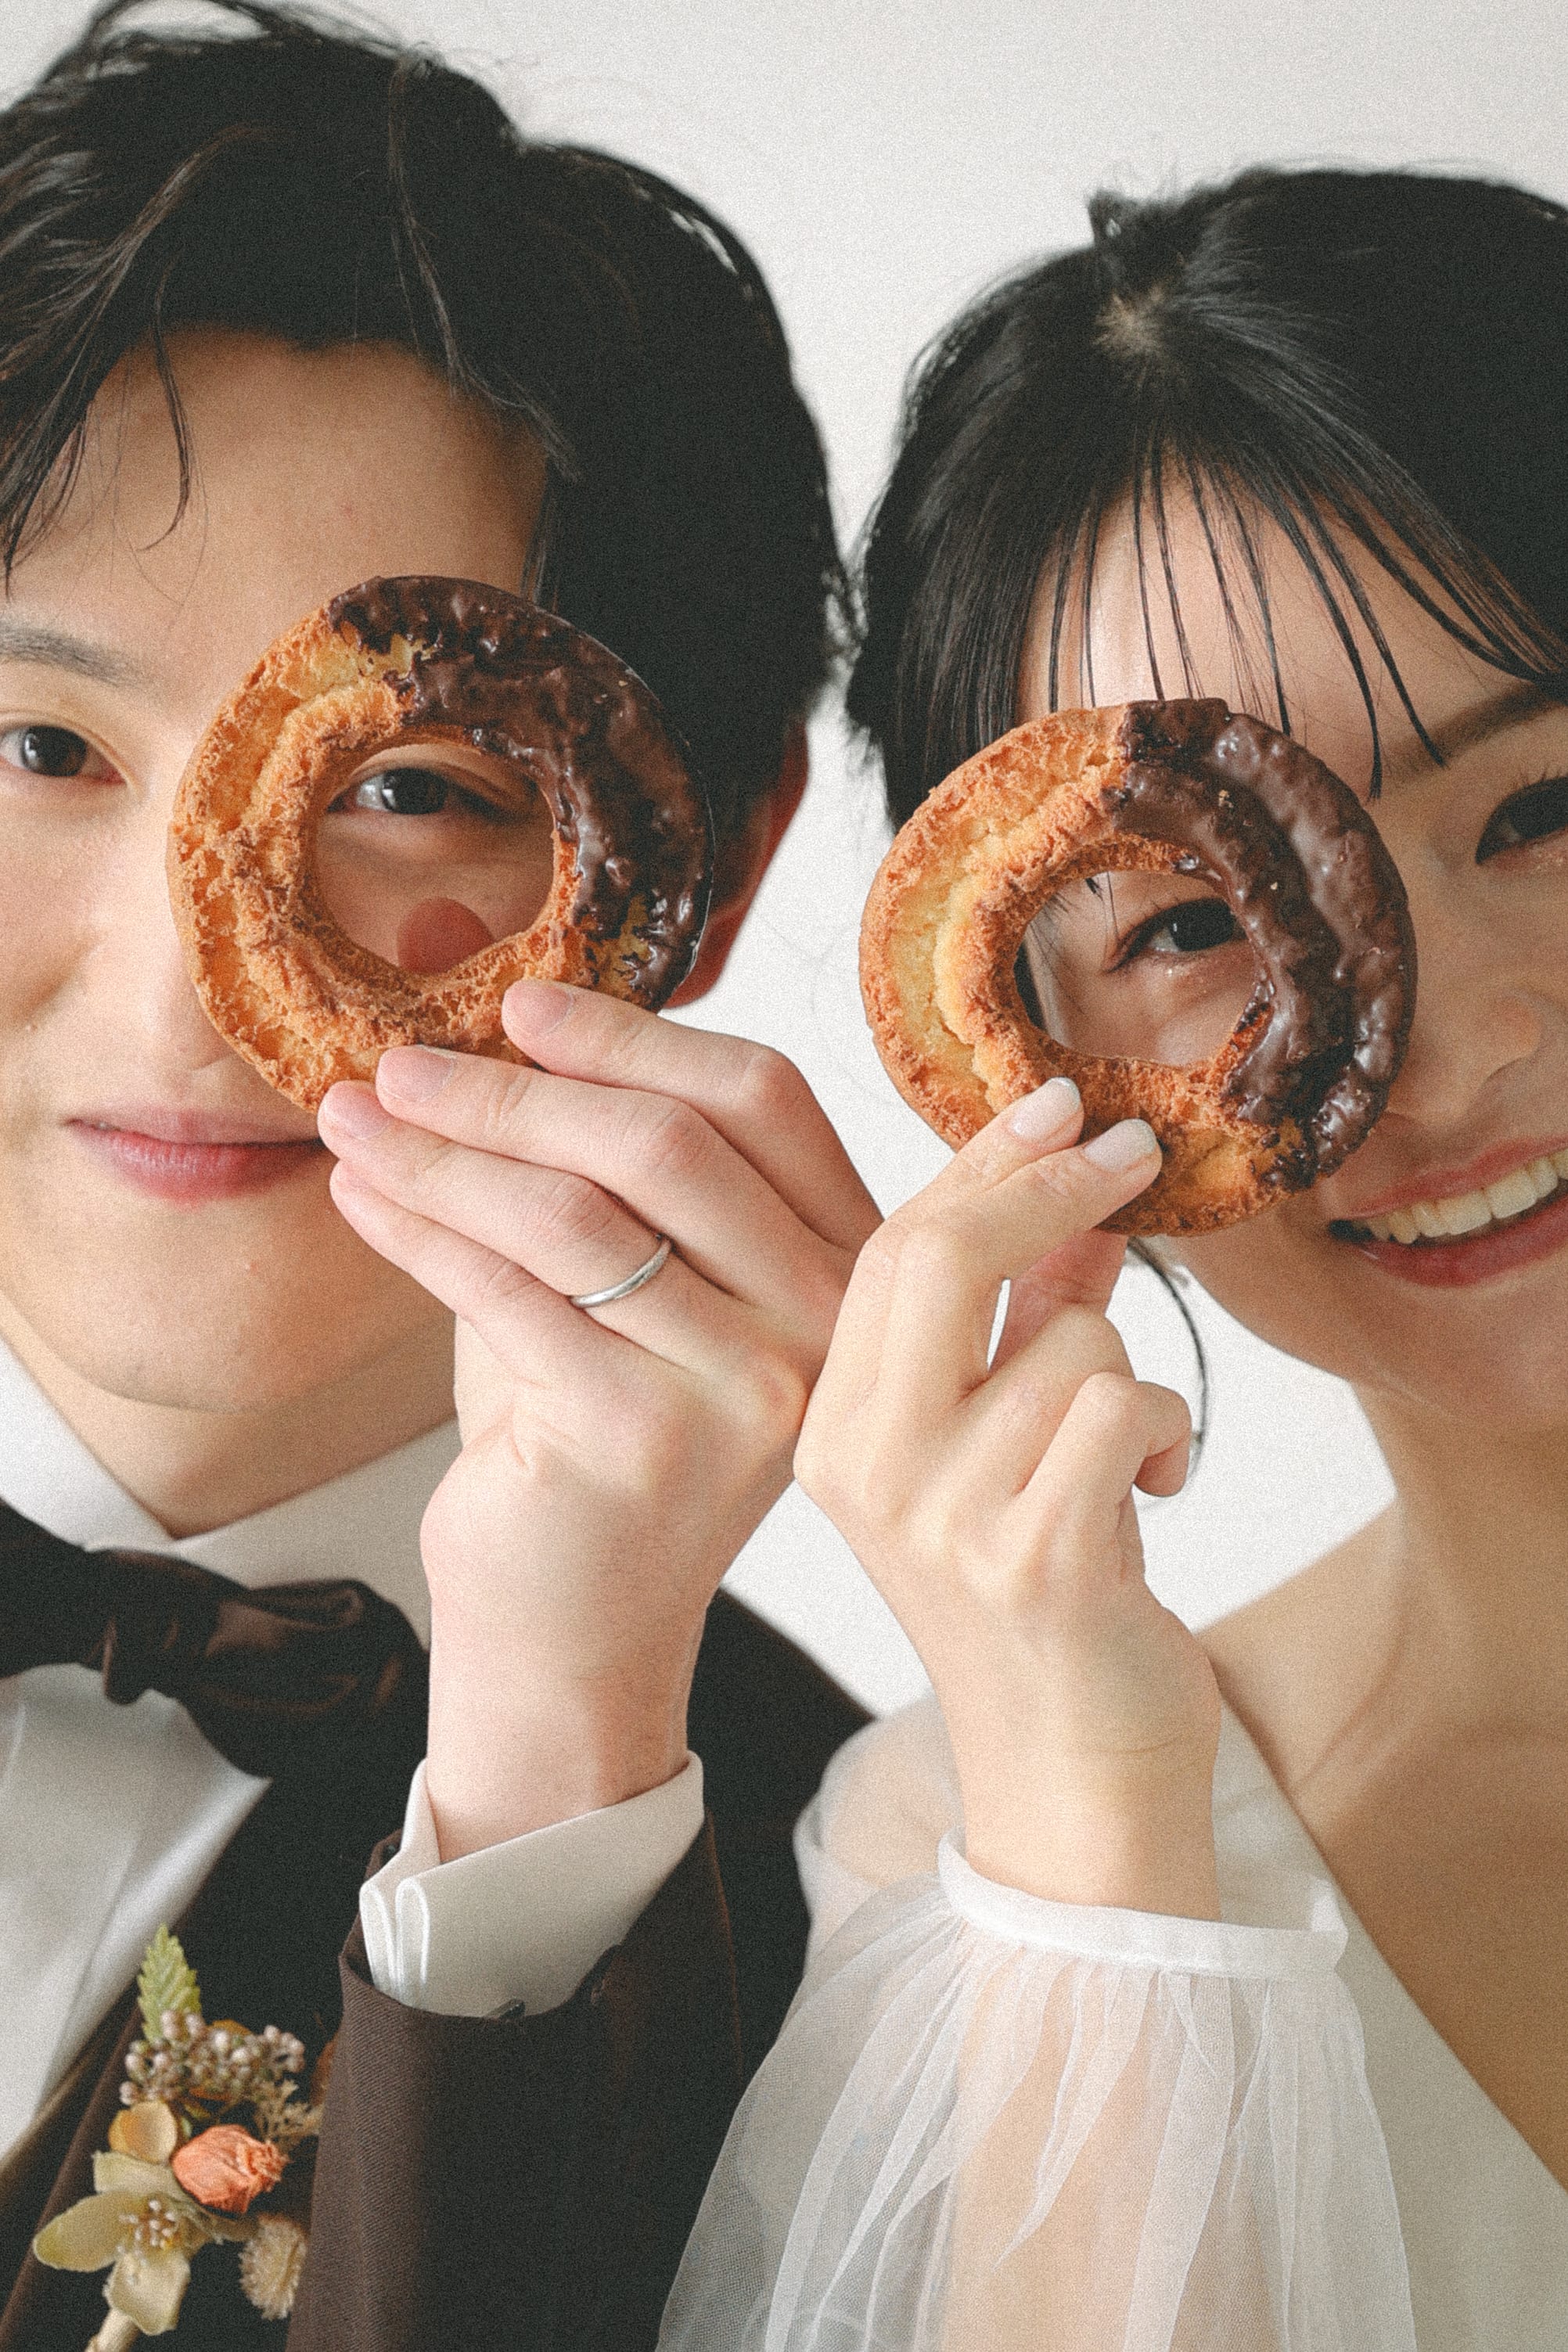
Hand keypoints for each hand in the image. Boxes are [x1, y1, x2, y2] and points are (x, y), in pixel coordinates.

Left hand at [317, 979, 877, 1857]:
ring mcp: (748, 1385)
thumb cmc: (590, 1428)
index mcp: (847, 1258)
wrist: (572, 1623)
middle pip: (669, 1143)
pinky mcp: (647, 1438)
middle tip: (399, 1062)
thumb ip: (569, 1134)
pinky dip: (419, 1229)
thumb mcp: (605, 1265)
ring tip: (350, 1118)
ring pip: (578, 1212)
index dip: (635, 1036)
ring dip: (445, 1151)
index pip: (761, 1098)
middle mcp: (824, 1322)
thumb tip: (462, 950)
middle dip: (516, 1088)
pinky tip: (361, 1199)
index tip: (518, 1004)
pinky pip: (510, 1291)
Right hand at [796, 1077, 1220, 1918]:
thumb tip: (1082, 1196)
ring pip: (1069, 1339)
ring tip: (1123, 1464)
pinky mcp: (1036, 1559)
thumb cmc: (1043, 1601)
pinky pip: (1125, 1405)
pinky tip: (1154, 1493)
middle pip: (938, 1256)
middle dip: (1048, 1189)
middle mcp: (865, 1466)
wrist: (1070, 1777)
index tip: (1056, 1103)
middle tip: (1134, 1158)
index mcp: (835, 1429)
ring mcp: (942, 1517)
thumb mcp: (1009, 1443)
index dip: (979, 1162)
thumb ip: (1027, 1318)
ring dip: (1130, 1380)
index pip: (888, 1250)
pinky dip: (1167, 1432)